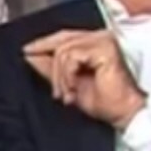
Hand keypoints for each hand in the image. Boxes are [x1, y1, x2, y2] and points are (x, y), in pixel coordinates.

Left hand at [23, 29, 145, 129]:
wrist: (124, 114)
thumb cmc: (106, 101)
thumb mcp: (69, 82)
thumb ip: (51, 68)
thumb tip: (30, 55)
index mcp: (94, 43)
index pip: (63, 37)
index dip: (43, 43)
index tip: (26, 51)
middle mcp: (100, 37)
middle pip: (60, 43)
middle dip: (53, 70)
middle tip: (57, 91)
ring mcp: (104, 40)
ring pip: (63, 51)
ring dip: (60, 77)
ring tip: (69, 94)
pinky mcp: (105, 48)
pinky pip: (71, 56)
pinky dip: (68, 75)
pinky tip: (75, 89)